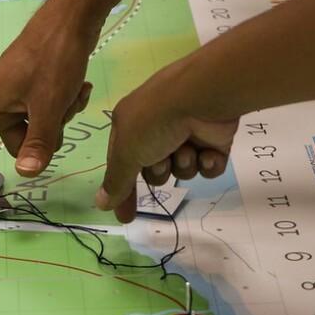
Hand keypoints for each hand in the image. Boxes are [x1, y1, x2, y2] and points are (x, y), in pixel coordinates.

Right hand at [0, 13, 96, 202]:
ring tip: (73, 93)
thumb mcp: (50, 105)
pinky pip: (45, 110)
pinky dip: (64, 104)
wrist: (71, 16)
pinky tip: (78, 87)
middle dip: (44, 136)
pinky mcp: (33, 86)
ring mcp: (16, 93)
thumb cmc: (54, 58)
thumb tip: (26, 174)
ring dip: (59, 117)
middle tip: (62, 112)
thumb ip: (39, 142)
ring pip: (37, 127)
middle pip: (16, 142)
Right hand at [96, 59, 237, 222]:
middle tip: (162, 160)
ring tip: (187, 148)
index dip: (124, 192)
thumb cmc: (155, 121)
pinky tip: (208, 152)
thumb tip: (100, 204)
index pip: (122, 165)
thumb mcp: (127, 152)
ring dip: (183, 165)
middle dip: (159, 171)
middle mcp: (157, 129)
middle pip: (154, 171)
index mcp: (130, 126)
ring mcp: (187, 134)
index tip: (126, 217)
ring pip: (181, 170)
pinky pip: (208, 167)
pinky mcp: (214, 140)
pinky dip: (207, 163)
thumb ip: (116, 181)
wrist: (202, 97)